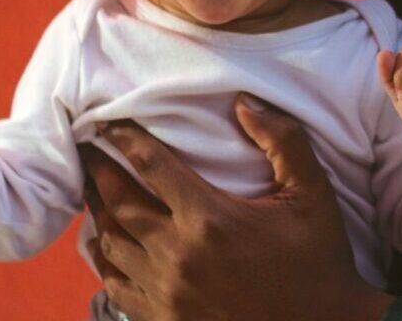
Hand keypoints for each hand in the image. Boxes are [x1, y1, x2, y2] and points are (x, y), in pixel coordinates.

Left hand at [79, 98, 392, 320]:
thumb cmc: (316, 258)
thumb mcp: (312, 192)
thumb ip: (283, 141)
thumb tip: (243, 103)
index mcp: (210, 218)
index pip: (152, 166)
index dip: (125, 140)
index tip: (107, 122)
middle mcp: (179, 255)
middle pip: (118, 204)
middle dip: (98, 172)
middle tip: (84, 149)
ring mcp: (167, 292)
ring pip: (111, 245)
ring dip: (97, 213)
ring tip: (90, 190)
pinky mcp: (164, 318)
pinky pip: (116, 286)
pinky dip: (104, 261)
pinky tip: (104, 243)